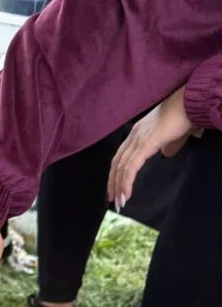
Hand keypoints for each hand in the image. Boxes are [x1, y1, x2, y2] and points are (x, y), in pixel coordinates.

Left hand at [108, 87, 199, 207]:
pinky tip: (126, 194)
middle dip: (114, 183)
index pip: (120, 157)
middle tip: (114, 201)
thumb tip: (166, 154)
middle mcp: (133, 135)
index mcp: (137, 133)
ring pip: (121, 167)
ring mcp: (138, 139)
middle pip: (117, 163)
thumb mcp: (173, 136)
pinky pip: (131, 166)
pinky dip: (126, 182)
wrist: (192, 103)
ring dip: (119, 187)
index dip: (116, 174)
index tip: (115, 189)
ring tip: (120, 203)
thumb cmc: (186, 117)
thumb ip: (167, 145)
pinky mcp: (145, 144)